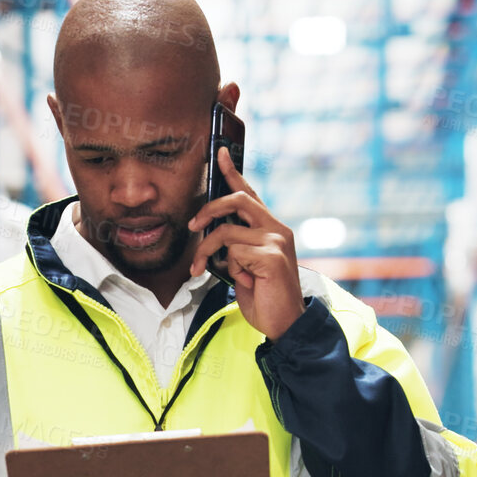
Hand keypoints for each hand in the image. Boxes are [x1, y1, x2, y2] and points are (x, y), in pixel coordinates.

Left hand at [188, 146, 306, 339]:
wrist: (285, 323)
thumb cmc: (264, 296)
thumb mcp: (245, 265)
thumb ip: (235, 245)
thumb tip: (213, 234)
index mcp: (271, 228)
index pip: (250, 194)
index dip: (233, 172)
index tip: (220, 153)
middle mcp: (277, 229)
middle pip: (237, 200)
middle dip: (208, 209)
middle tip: (191, 226)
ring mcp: (276, 241)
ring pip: (226, 231)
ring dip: (207, 251)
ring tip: (201, 268)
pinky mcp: (271, 255)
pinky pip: (233, 252)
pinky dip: (229, 268)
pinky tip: (244, 281)